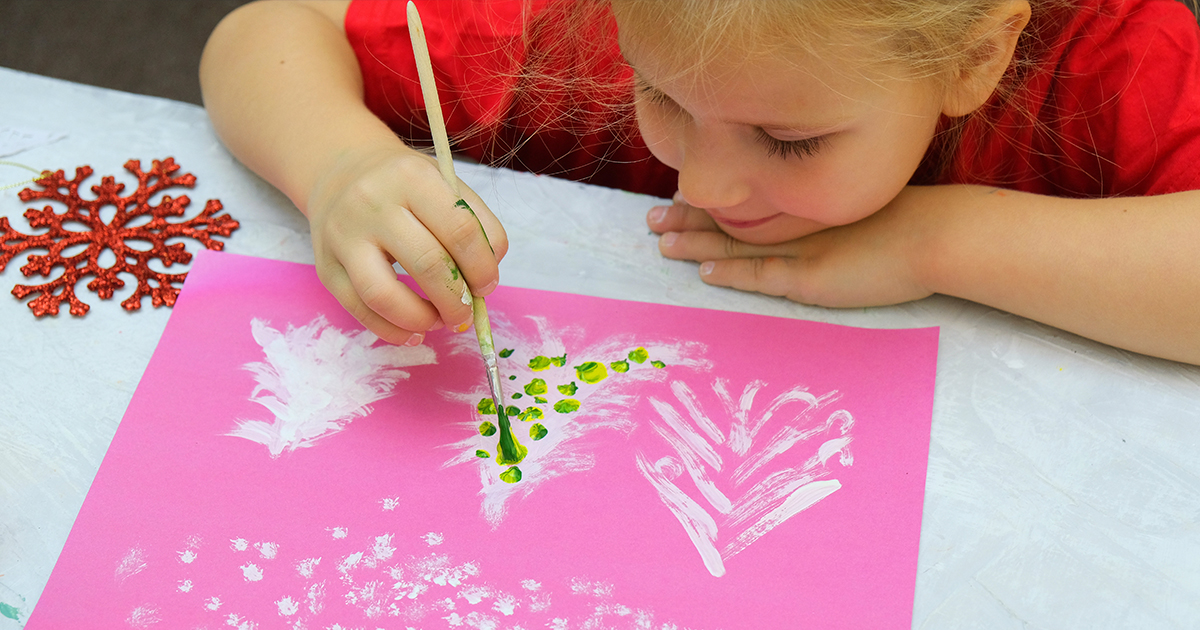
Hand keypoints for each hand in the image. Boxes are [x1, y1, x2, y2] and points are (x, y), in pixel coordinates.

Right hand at [305, 141, 506, 344]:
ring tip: (439, 321)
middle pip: (427, 264)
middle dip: (456, 300)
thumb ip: (476, 224)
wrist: (340, 174)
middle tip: (466, 312)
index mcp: (412, 178)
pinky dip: (392, 331)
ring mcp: (343, 236)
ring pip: (385, 295)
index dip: (482, 267)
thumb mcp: (444, 182)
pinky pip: (359, 310)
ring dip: (422, 319)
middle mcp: (373, 203)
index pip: (460, 230)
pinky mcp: (326, 267)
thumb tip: (485, 281)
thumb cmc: (403, 184)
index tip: (486, 285)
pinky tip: (414, 331)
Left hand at [647, 187, 935, 306]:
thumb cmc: (913, 223)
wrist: (941, 236)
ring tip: (661, 242)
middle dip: (689, 218)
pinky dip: (731, 274)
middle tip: (651, 217)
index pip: (748, 200)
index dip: (712, 200)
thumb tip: (818, 227)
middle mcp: (798, 221)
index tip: (680, 196)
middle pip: (732, 219)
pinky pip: (761, 276)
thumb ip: (833, 215)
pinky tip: (703, 273)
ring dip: (696, 244)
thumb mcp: (863, 209)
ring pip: (737, 246)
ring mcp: (803, 249)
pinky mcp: (812, 278)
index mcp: (806, 204)